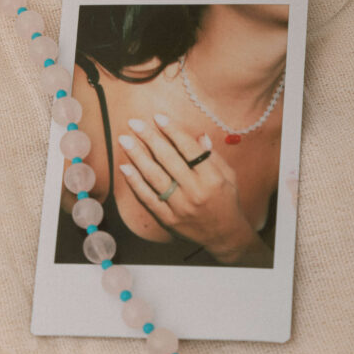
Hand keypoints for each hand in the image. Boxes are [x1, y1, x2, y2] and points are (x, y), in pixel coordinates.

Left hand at [117, 113, 255, 261]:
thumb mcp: (228, 176)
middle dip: (150, 138)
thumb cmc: (227, 201)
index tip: (158, 117)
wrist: (224, 236)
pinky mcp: (168, 219)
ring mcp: (180, 207)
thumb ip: (212, 156)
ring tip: (125, 140)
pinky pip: (148, 198)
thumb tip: (198, 135)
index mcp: (212, 178)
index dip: (172, 131)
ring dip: (138, 156)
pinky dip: (135, 182)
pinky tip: (125, 167)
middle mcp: (195, 191)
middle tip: (134, 123)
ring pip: (155, 177)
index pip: (189, 149)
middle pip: (168, 159)